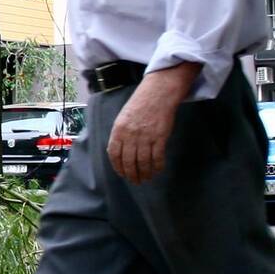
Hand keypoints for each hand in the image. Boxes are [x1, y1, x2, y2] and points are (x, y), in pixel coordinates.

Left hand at [107, 62, 202, 184]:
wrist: (158, 92)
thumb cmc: (139, 104)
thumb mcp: (122, 118)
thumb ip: (119, 135)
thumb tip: (116, 153)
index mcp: (118, 131)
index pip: (114, 155)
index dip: (118, 167)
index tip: (122, 174)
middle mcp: (130, 135)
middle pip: (129, 161)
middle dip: (131, 174)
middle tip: (135, 181)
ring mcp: (145, 137)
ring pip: (143, 162)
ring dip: (144, 173)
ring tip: (146, 178)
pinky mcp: (160, 136)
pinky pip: (157, 156)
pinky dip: (157, 166)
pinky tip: (157, 170)